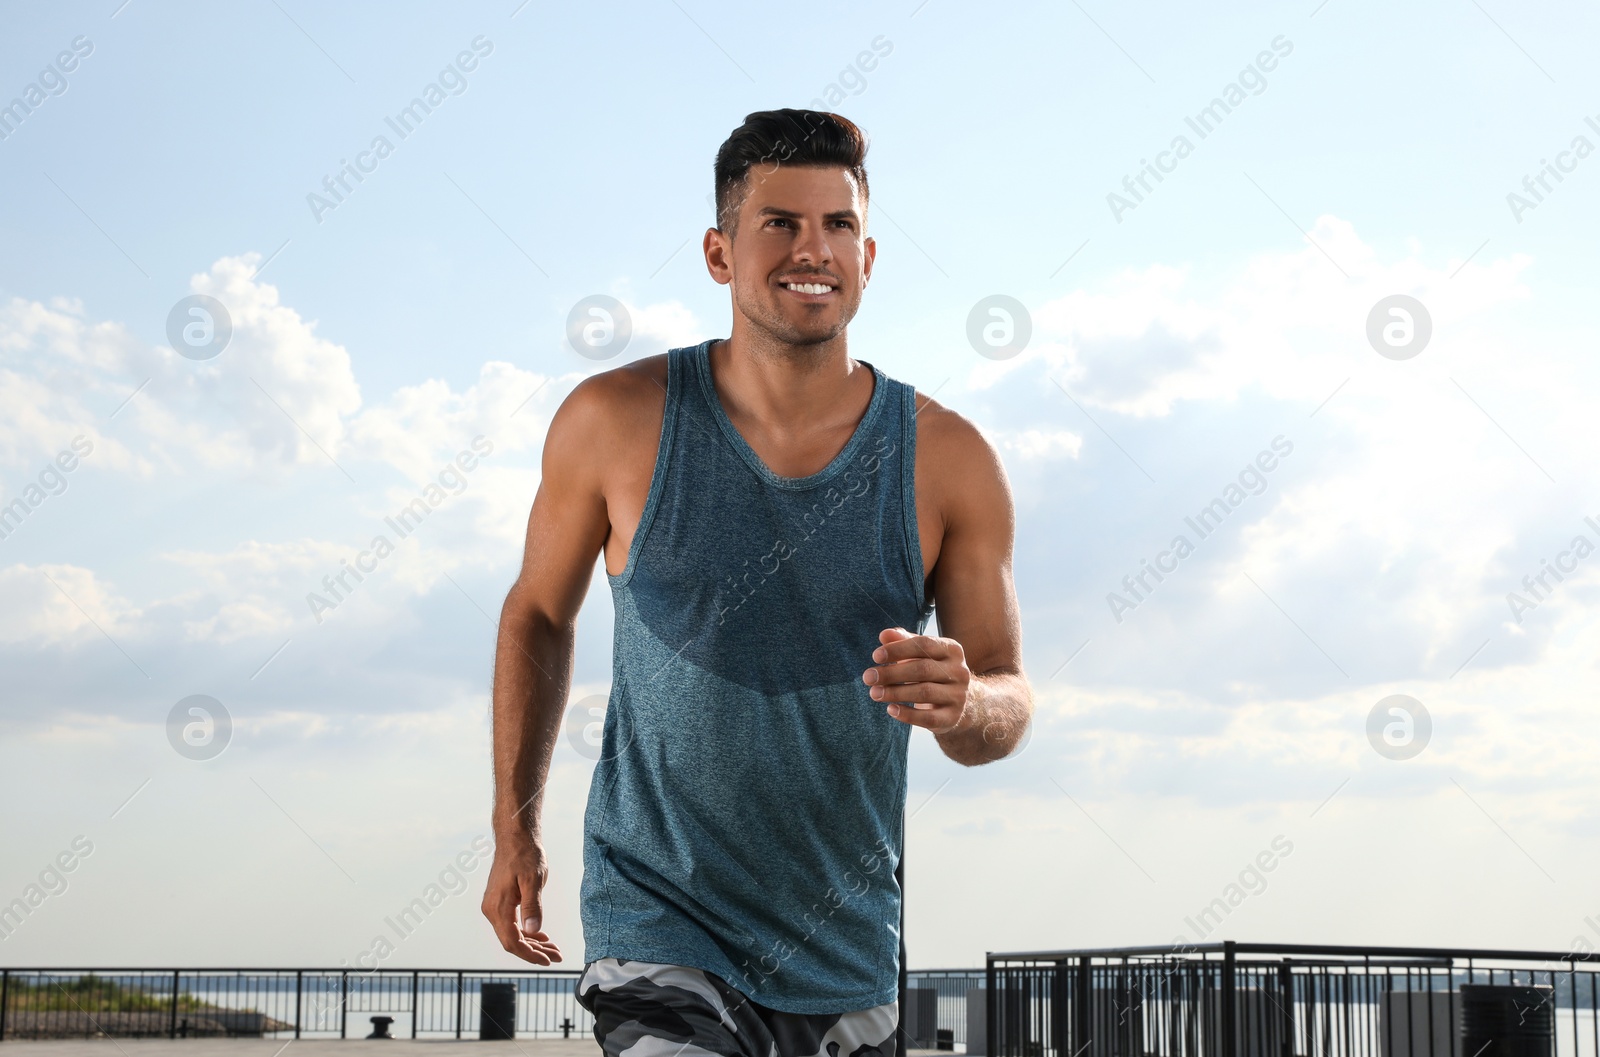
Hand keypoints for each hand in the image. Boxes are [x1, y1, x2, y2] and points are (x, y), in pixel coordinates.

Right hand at [481, 835, 562, 964]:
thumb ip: (532, 906)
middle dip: (534, 952)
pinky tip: (541, 936)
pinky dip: (526, 932)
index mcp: (498, 907)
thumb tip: (533, 931)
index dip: (530, 955)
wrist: (515, 838)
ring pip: (512, 934)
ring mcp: (494, 906)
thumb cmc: (525, 855)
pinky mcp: (499, 902)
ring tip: (552, 949)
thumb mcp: (533, 880)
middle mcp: (491, 910)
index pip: (512, 942)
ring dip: (532, 943)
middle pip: (512, 942)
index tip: (547, 961)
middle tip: (556, 956)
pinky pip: (511, 924)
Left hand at [861, 627, 970, 734]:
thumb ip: (902, 642)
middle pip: (923, 669)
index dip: (898, 649)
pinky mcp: (952, 718)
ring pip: (925, 693)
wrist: (957, 702)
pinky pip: (928, 718)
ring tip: (874, 693)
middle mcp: (960, 672)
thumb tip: (885, 634)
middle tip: (868, 677)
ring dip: (895, 693)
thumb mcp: (919, 654)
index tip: (875, 656)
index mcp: (952, 650)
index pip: (924, 644)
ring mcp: (958, 696)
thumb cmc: (931, 671)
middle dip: (892, 673)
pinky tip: (890, 709)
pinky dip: (907, 715)